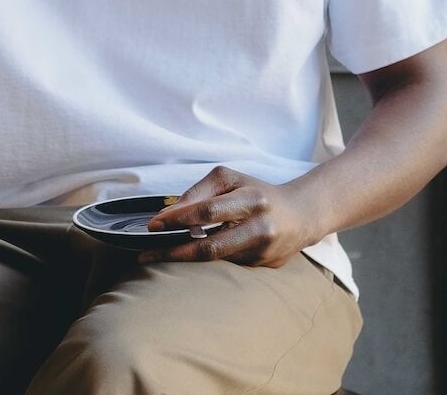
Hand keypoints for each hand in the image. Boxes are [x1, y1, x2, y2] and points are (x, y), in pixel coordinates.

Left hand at [138, 166, 325, 268]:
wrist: (302, 215)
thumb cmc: (257, 192)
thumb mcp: (230, 180)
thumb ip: (199, 192)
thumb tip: (169, 214)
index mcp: (251, 199)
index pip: (208, 211)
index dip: (178, 219)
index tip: (153, 225)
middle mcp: (260, 227)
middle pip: (209, 247)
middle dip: (173, 252)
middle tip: (145, 256)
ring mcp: (262, 252)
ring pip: (215, 260)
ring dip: (184, 259)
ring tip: (159, 256)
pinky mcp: (262, 267)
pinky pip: (226, 265)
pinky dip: (206, 261)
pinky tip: (195, 256)